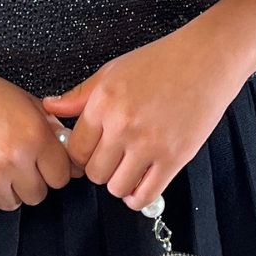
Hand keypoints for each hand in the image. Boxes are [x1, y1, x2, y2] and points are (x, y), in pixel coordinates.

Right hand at [0, 57, 73, 215]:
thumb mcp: (23, 99)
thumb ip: (48, 125)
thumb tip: (66, 146)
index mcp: (33, 135)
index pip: (62, 176)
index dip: (54, 170)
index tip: (46, 166)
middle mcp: (13, 158)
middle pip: (39, 194)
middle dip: (30, 180)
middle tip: (15, 163)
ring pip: (13, 204)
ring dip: (6, 189)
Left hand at [40, 17, 246, 209]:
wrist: (206, 58)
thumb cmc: (161, 60)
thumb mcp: (112, 71)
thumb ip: (79, 96)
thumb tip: (49, 107)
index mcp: (103, 103)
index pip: (75, 150)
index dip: (80, 155)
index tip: (90, 152)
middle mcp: (123, 126)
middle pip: (94, 173)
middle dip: (100, 169)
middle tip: (112, 158)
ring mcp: (149, 144)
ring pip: (117, 188)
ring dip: (120, 183)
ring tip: (128, 168)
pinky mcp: (175, 157)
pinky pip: (146, 194)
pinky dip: (139, 196)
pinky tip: (141, 183)